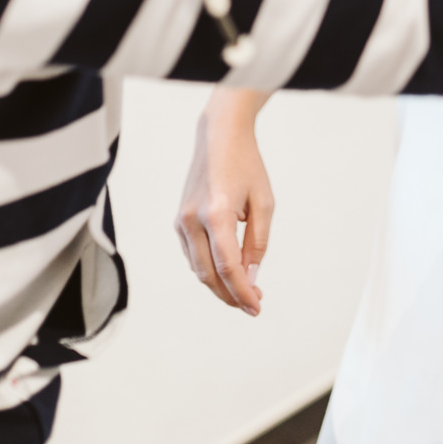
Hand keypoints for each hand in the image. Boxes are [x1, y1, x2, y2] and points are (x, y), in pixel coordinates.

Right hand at [175, 89, 272, 314]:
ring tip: (245, 290)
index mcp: (217, 213)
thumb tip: (250, 278)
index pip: (228, 267)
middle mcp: (192, 220)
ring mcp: (181, 220)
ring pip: (197, 269)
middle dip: (230, 295)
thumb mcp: (263, 202)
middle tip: (253, 304)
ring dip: (219, 285)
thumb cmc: (246, 166)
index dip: (242, 292)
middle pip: (208, 274)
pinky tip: (227, 272)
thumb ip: (257, 242)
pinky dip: (208, 269)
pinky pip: (192, 255)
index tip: (256, 307)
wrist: (219, 137)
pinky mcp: (178, 220)